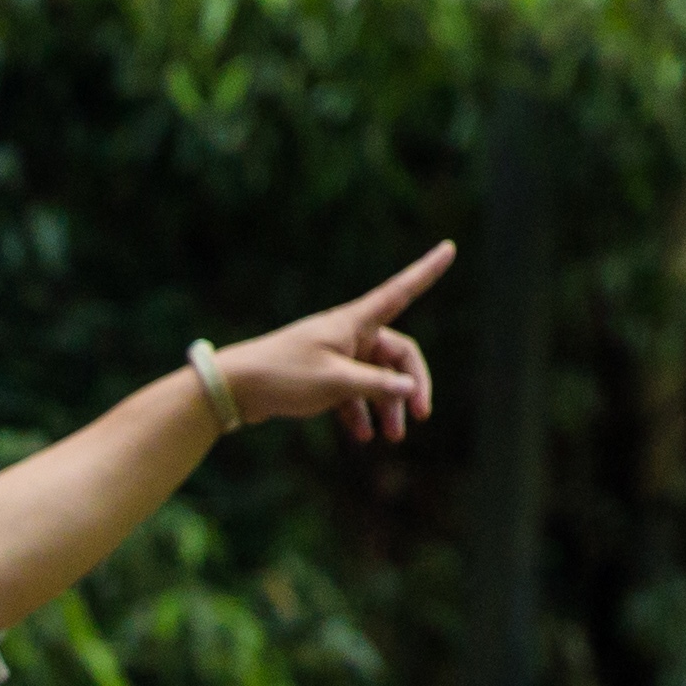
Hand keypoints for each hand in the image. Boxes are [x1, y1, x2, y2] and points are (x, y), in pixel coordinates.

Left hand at [216, 242, 454, 442]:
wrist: (236, 388)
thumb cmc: (284, 376)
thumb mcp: (336, 383)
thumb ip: (377, 386)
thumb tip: (410, 389)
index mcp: (355, 322)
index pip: (401, 291)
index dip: (427, 271)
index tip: (450, 248)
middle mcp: (349, 334)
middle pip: (396, 354)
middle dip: (409, 386)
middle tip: (419, 417)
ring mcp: (336, 354)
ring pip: (375, 378)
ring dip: (386, 405)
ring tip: (391, 438)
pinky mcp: (322, 375)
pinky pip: (352, 391)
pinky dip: (360, 411)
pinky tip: (363, 437)